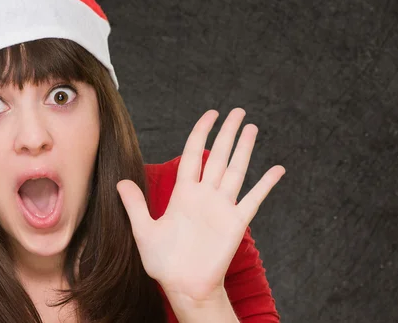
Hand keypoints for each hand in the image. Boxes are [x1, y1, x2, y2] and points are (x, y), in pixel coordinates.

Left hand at [117, 107, 285, 304]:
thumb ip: (135, 205)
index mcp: (183, 194)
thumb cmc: (164, 262)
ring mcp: (222, 207)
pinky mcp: (236, 223)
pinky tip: (277, 169)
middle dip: (227, 133)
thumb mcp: (144, 231)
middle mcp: (205, 195)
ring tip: (252, 127)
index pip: (194, 155)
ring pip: (236, 171)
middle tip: (238, 111)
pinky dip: (266, 184)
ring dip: (245, 149)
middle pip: (219, 156)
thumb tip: (120, 181)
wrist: (184, 286)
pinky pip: (254, 199)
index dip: (201, 133)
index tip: (210, 114)